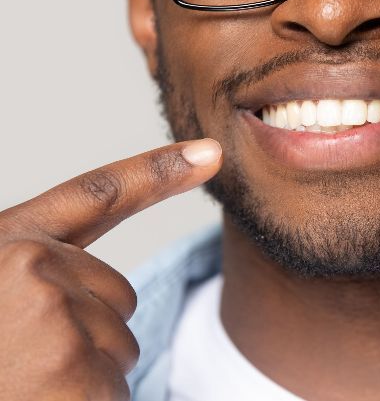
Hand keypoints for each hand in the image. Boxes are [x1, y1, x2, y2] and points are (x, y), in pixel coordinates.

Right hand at [0, 139, 221, 400]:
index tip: (209, 153)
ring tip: (24, 382)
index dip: (159, 170)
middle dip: (87, 333)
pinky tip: (39, 400)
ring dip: (83, 375)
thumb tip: (111, 295)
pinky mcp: (71, 363)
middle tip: (23, 361)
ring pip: (121, 344)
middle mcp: (28, 264)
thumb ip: (44, 276)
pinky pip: (115, 385)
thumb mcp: (2, 297)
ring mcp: (51, 311)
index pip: (99, 194)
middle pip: (118, 296)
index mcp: (9, 242)